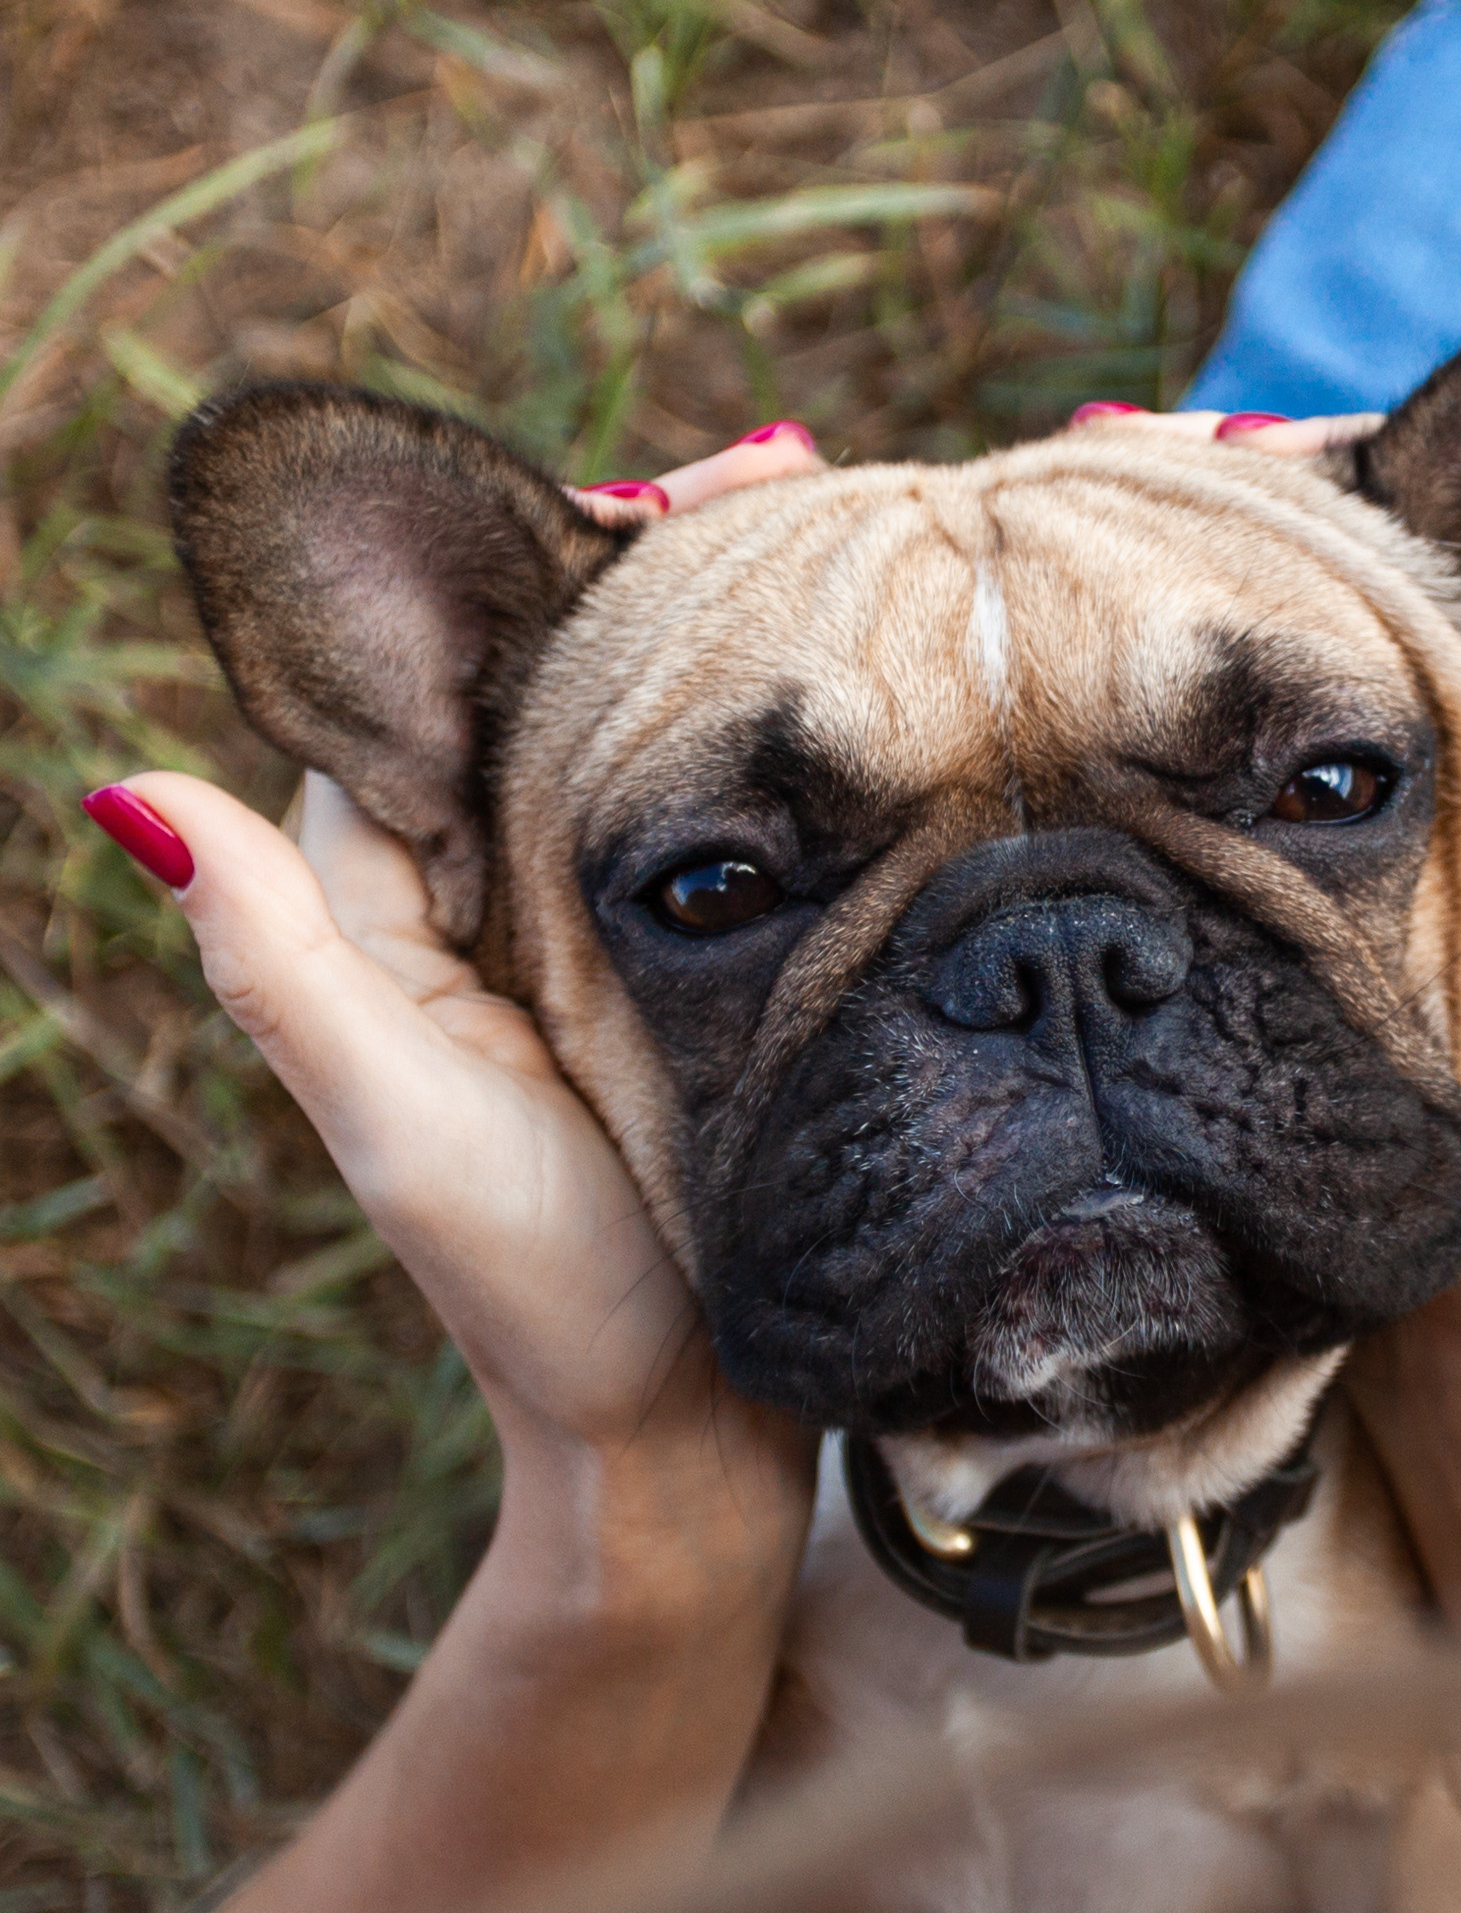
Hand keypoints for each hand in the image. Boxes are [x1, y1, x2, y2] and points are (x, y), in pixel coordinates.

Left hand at [84, 424, 826, 1492]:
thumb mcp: (403, 1122)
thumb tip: (127, 793)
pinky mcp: (708, 970)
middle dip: (667, 558)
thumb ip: (286, 960)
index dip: (545, 551)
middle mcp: (496, 890)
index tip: (680, 481)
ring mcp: (610, 926)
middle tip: (797, 464)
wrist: (690, 1449)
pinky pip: (741, 813)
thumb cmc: (540, 1299)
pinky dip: (796, 730)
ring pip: (655, 728)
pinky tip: (882, 681)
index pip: (445, 668)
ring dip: (741, 623)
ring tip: (853, 524)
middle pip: (562, 671)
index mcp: (402, 899)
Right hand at [1066, 414, 1460, 1308]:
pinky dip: (1152, 690)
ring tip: (1063, 519)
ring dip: (1178, 575)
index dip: (1370, 451)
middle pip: (1354, 557)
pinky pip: (1220, 750)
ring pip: (1276, 639)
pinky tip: (1069, 646)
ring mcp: (1367, 800)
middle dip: (1234, 496)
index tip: (1244, 433)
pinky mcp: (1284, 869)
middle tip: (1104, 460)